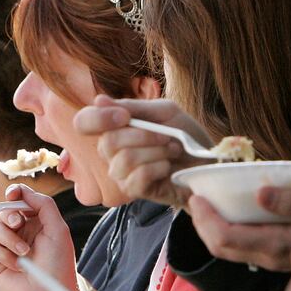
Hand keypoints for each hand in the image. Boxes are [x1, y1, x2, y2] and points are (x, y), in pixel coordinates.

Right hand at [0, 184, 77, 290]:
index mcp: (36, 222)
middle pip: (2, 212)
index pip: (20, 200)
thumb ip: (43, 204)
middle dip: (8, 215)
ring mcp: (7, 247)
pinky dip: (4, 255)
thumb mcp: (58, 229)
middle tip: (16, 223)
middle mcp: (21, 232)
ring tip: (24, 252)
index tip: (11, 194)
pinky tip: (17, 266)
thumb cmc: (59, 263)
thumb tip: (22, 190)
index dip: (14, 194)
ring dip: (9, 238)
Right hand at [74, 95, 210, 206]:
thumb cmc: (185, 136)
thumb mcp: (164, 112)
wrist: (206, 162)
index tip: (125, 116)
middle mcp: (111, 152)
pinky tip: (168, 167)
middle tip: (166, 136)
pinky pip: (137, 177)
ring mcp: (121, 173)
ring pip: (125, 159)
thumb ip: (133, 107)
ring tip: (171, 150)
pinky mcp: (134, 191)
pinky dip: (158, 167)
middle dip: (144, 135)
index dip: (98, 118)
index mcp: (114, 128)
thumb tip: (98, 99)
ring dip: (156, 151)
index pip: (84, 122)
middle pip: (108, 141)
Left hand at [185, 187, 290, 271]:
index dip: (205, 219)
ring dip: (213, 226)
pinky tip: (230, 211)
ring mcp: (272, 259)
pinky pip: (242, 245)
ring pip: (229, 249)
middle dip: (202, 223)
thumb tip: (261, 193)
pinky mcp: (277, 255)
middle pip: (220, 247)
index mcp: (277, 246)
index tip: (197, 194)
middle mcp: (269, 258)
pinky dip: (228, 228)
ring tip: (208, 201)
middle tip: (196, 196)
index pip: (225, 239)